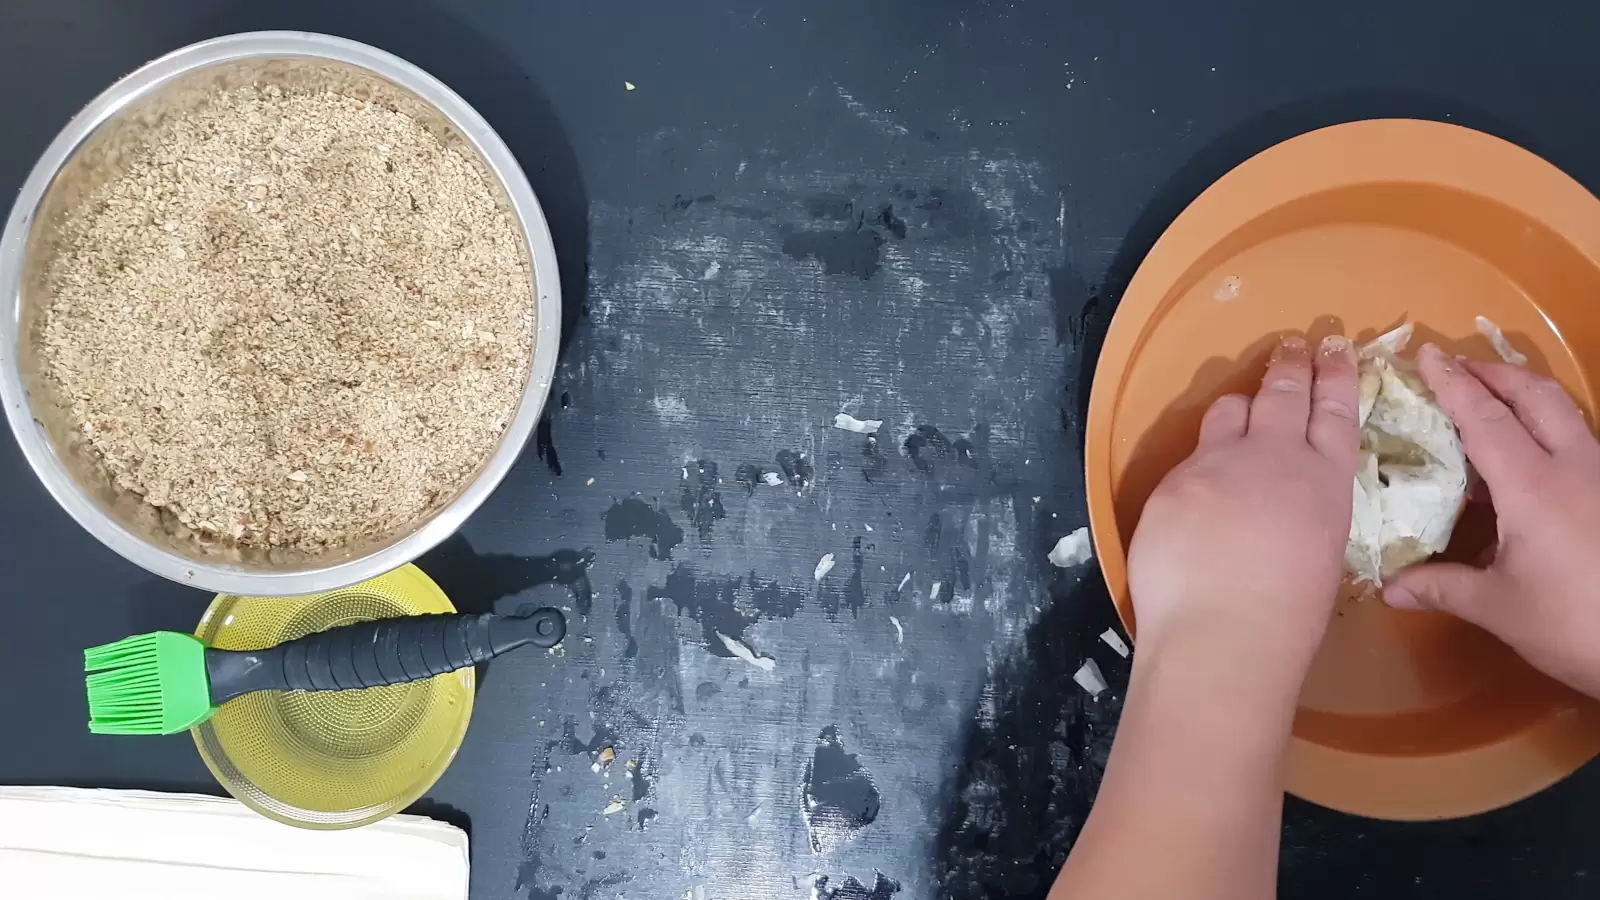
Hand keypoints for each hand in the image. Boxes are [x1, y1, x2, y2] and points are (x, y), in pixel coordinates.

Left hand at [1129, 335, 1360, 676]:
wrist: (1222, 630)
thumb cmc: (1286, 615)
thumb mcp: (1320, 553)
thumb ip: (1302, 511)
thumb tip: (1282, 505)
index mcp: (1325, 480)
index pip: (1336, 411)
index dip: (1335, 375)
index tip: (1334, 349)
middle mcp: (1275, 457)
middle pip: (1284, 393)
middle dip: (1291, 365)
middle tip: (1295, 345)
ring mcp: (1219, 463)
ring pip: (1230, 411)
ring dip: (1240, 405)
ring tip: (1244, 405)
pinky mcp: (1174, 480)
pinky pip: (1188, 459)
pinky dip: (1199, 467)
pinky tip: (1197, 489)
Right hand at [1384, 344, 1599, 698]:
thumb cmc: (1575, 624)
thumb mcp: (1499, 608)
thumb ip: (1442, 587)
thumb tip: (1389, 588)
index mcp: (1534, 486)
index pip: (1484, 418)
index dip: (1452, 384)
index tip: (1426, 355)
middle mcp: (1573, 468)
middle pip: (1535, 396)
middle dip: (1494, 374)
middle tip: (1457, 369)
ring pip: (1564, 414)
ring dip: (1524, 398)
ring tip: (1489, 403)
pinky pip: (1577, 444)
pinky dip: (1544, 431)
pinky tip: (1525, 464)